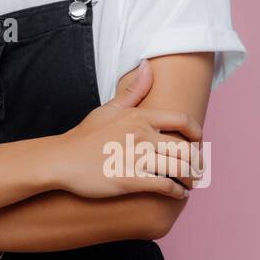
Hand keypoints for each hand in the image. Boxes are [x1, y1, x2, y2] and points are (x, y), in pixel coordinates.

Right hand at [47, 59, 202, 199]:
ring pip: (179, 168)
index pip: (183, 120)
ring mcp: (136, 157)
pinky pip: (165, 186)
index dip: (197, 133)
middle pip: (186, 148)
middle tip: (197, 169)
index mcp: (139, 116)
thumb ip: (133, 90)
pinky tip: (178, 193)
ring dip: (191, 178)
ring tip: (191, 183)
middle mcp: (141, 135)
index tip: (197, 142)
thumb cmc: (85, 136)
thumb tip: (148, 65)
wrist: (61, 160)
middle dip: (197, 162)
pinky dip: (178, 192)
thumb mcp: (109, 108)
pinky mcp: (130, 179)